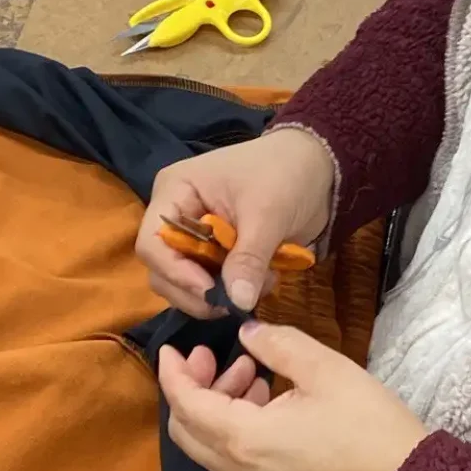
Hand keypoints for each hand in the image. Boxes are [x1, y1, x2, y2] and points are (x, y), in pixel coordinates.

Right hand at [136, 129, 333, 317]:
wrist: (319, 167)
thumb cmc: (285, 173)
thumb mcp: (267, 213)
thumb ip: (249, 257)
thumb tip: (237, 303)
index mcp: (175, 192)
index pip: (152, 243)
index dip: (175, 272)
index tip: (211, 291)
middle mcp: (176, 217)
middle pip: (163, 271)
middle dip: (198, 292)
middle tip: (238, 299)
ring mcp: (195, 238)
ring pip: (186, 285)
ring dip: (220, 295)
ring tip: (262, 282)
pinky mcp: (216, 254)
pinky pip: (212, 285)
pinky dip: (236, 291)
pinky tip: (266, 279)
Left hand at [158, 322, 427, 470]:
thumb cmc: (367, 423)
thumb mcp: (323, 367)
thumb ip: (275, 343)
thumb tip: (246, 331)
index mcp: (244, 439)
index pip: (186, 404)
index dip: (173, 372)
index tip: (173, 346)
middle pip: (188, 430)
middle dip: (193, 387)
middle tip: (213, 355)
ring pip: (211, 446)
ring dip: (218, 405)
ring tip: (251, 370)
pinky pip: (235, 459)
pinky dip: (235, 426)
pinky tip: (268, 399)